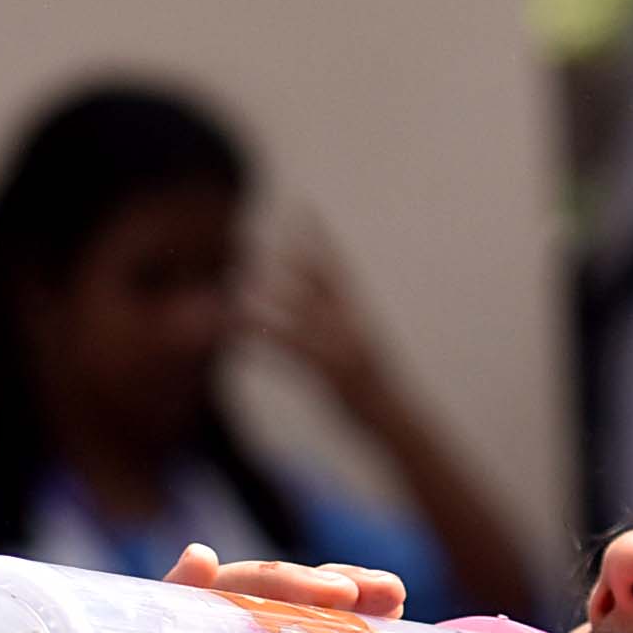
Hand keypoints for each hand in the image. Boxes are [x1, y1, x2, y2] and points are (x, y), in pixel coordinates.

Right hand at [0, 544, 445, 632]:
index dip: (344, 621)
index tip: (400, 605)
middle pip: (248, 617)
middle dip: (309, 589)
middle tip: (362, 593)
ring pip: (192, 607)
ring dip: (253, 580)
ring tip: (304, 588)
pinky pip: (109, 623)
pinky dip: (153, 589)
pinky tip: (198, 571)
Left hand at [242, 219, 401, 424]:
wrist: (397, 423)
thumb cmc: (375, 392)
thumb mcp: (358, 354)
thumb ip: (335, 330)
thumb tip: (314, 316)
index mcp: (357, 317)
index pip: (335, 269)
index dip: (319, 240)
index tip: (305, 209)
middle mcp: (351, 326)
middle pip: (315, 285)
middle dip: (289, 261)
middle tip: (255, 238)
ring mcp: (342, 348)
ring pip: (298, 317)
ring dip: (265, 303)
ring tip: (235, 287)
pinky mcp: (331, 374)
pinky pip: (291, 353)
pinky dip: (265, 342)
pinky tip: (239, 337)